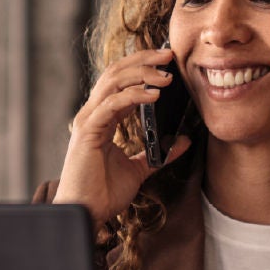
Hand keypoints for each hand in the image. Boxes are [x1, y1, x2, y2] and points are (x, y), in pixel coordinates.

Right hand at [55, 47, 192, 226]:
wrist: (86, 214)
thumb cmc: (103, 193)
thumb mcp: (139, 169)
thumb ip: (158, 153)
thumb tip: (182, 141)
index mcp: (103, 119)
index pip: (121, 81)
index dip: (143, 67)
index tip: (168, 62)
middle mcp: (93, 114)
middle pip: (116, 73)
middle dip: (143, 60)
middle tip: (169, 55)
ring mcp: (88, 120)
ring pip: (113, 82)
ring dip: (142, 73)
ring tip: (166, 75)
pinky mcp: (88, 131)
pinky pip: (112, 104)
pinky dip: (134, 95)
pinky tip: (154, 95)